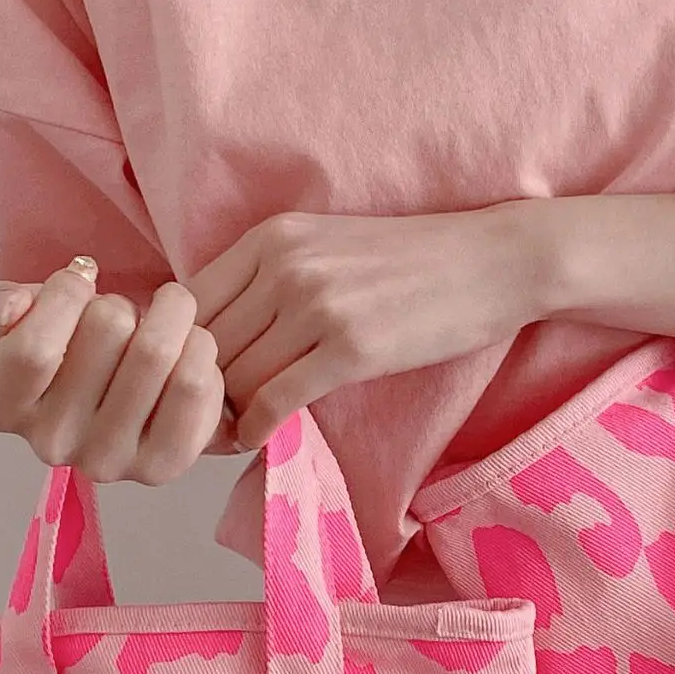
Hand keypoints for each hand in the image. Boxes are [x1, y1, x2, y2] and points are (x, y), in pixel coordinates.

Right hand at [0, 259, 244, 484]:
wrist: (131, 393)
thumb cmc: (71, 346)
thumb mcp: (22, 315)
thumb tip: (10, 308)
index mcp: (6, 408)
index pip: (33, 348)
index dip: (65, 295)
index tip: (82, 279)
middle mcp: (52, 444)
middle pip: (106, 330)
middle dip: (121, 303)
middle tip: (124, 313)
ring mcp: (108, 461)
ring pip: (156, 351)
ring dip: (169, 314)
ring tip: (163, 318)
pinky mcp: (163, 466)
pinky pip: (195, 383)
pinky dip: (199, 347)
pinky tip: (189, 345)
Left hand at [183, 205, 545, 452]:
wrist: (493, 261)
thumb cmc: (414, 261)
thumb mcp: (328, 244)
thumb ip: (271, 276)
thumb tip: (215, 332)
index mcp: (272, 237)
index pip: (189, 301)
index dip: (180, 349)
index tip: (191, 379)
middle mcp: (285, 266)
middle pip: (205, 344)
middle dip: (199, 387)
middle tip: (204, 419)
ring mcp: (318, 306)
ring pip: (236, 375)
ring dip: (227, 412)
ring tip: (232, 430)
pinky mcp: (352, 349)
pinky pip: (277, 398)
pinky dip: (258, 426)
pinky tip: (262, 436)